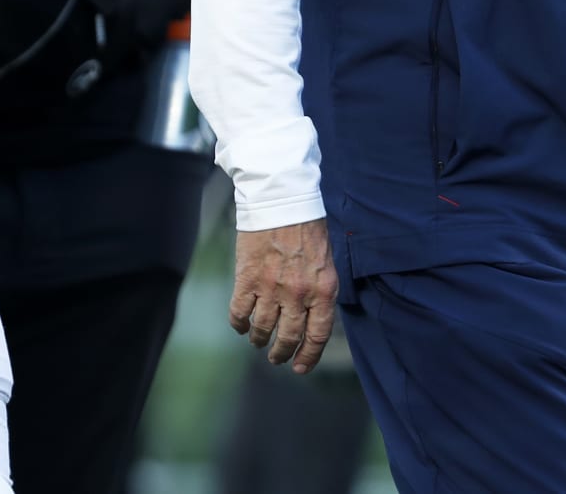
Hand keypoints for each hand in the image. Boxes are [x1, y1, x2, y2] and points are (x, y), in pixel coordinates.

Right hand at [231, 220, 337, 374]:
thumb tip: (312, 317)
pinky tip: (240, 325)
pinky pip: (239, 312)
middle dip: (282, 353)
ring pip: (262, 328)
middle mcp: (299, 295)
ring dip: (259, 339)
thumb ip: (320, 291)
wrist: (282, 200)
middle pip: (289, 337)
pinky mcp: (247, 279)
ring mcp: (271, 288)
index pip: (317, 335)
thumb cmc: (307, 226)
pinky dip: (238, 323)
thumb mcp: (326, 262)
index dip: (308, 356)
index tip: (300, 367)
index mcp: (323, 291)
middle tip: (276, 357)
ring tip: (257, 340)